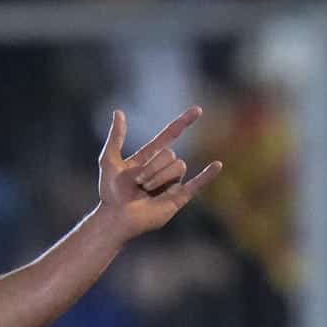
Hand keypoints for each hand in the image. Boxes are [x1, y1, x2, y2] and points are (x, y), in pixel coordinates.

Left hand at [97, 106, 220, 242]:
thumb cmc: (109, 191)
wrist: (116, 216)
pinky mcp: (178, 198)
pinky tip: (217, 165)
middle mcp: (163, 168)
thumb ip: (116, 136)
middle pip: (170, 154)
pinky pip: (197, 184)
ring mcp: (172, 183)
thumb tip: (119, 112)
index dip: (184, 122)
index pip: (171, 135)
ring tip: (145, 189)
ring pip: (178, 167)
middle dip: (152, 166)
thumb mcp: (109, 159)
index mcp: (150, 157)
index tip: (198, 110)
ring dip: (159, 177)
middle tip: (138, 181)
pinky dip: (208, 175)